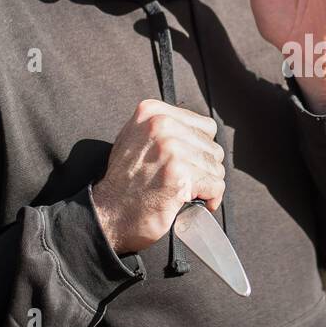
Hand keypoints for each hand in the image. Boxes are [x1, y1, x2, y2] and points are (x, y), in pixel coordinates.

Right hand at [92, 99, 226, 253]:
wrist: (108, 214)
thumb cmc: (124, 182)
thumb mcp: (135, 139)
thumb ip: (164, 129)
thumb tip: (197, 132)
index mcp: (153, 112)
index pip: (206, 126)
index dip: (201, 150)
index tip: (190, 164)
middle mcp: (162, 125)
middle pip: (213, 147)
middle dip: (204, 169)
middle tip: (187, 182)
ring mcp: (171, 148)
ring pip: (216, 167)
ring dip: (207, 184)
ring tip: (187, 191)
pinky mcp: (179, 173)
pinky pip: (215, 185)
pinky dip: (211, 198)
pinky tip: (195, 202)